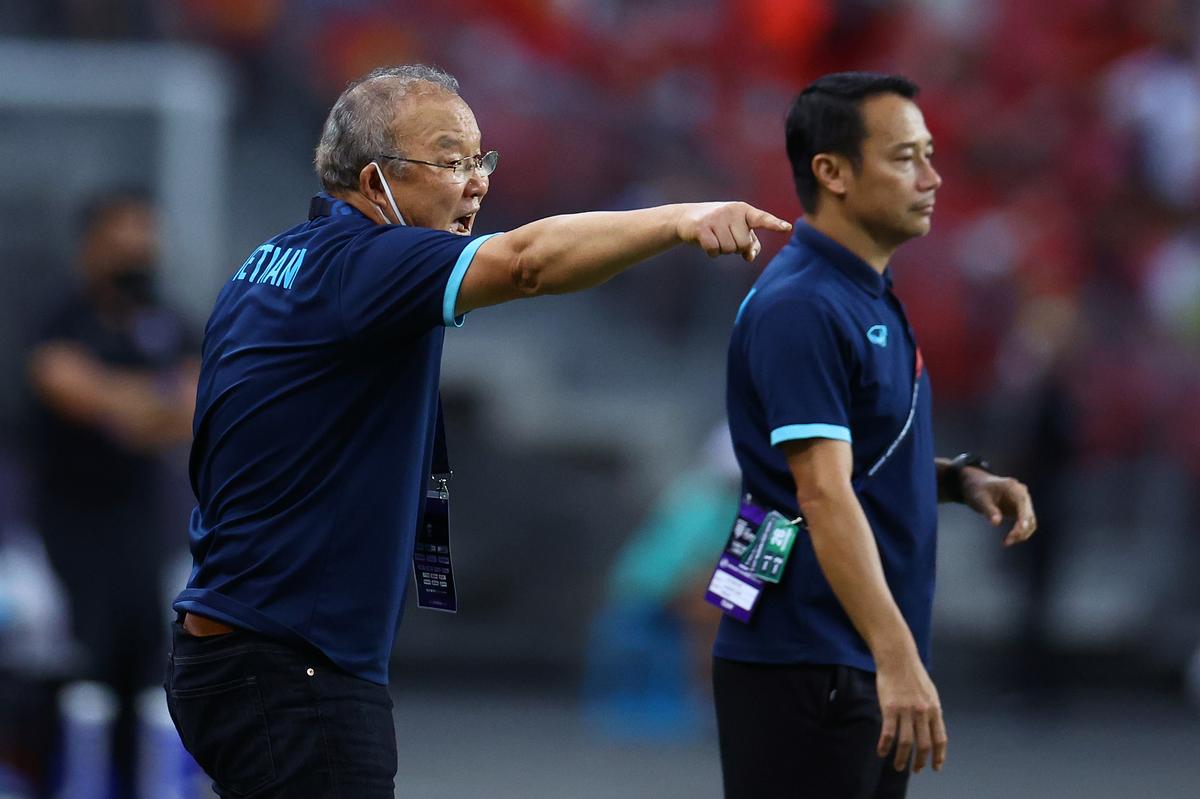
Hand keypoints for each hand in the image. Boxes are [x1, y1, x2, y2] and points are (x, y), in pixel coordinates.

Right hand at [676, 202, 791, 260]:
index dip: (774, 224)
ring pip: (729, 249)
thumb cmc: (718, 225)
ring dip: (722, 250)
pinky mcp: (702, 227)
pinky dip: (712, 252)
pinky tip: (706, 242)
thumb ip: (750, 244)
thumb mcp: (737, 230)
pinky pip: (714, 250)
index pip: (761, 219)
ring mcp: (716, 218)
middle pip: (743, 244)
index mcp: (744, 210)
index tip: (787, 228)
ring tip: (715, 238)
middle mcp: (732, 211)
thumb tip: (749, 257)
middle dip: (735, 247)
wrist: (687, 217)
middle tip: (725, 237)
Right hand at [875, 657, 947, 773]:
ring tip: (898, 767)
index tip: (936, 767)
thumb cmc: (913, 674)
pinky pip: (888, 732)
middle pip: (924, 744)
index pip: (940, 739)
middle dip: (920, 761)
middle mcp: (922, 712)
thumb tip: (934, 724)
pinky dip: (885, 745)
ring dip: (902, 758)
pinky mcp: (889, 708)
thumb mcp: (930, 692)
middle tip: (916, 770)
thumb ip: (932, 710)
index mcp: (934, 709)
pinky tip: (882, 752)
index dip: (939, 756)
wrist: (898, 658)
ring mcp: (906, 711)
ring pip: (906, 742)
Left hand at [961, 468, 1036, 546]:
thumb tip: (996, 522)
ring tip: (1007, 542)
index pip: (1022, 502)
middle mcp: (1022, 494)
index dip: (1023, 516)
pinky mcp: (1020, 510)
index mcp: (1013, 487)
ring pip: (1030, 521)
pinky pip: (1025, 523)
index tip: (1021, 529)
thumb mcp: (979, 499)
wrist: (976, 485)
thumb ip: (989, 510)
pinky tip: (1009, 539)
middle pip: (1028, 514)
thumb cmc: (977, 490)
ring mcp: (1022, 502)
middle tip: (1007, 542)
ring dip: (1022, 533)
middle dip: (1021, 529)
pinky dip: (1019, 532)